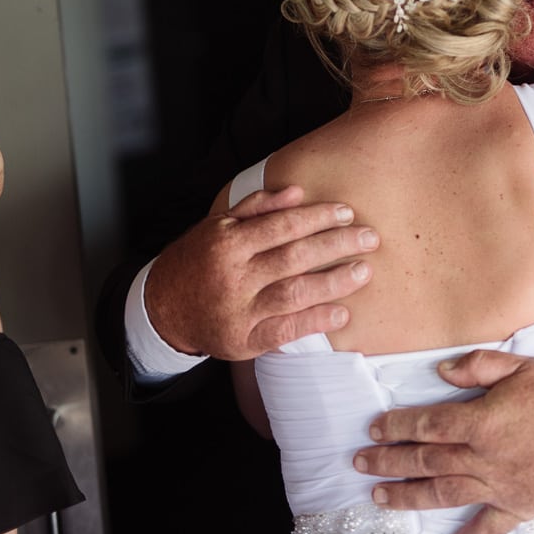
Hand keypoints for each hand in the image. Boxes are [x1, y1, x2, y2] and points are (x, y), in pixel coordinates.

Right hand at [145, 186, 378, 358]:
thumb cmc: (198, 261)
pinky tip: (342, 314)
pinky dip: (315, 322)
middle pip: (294, 257)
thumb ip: (257, 207)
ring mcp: (238, 311)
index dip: (318, 218)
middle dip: (337, 244)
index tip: (347, 213)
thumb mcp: (218, 226)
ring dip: (334, 282)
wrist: (163, 309)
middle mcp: (233, 276)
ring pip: (294, 293)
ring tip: (364, 271)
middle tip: (370, 238)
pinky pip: (285, 332)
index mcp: (227, 243)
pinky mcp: (244, 341)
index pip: (281, 226)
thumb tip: (296, 192)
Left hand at [355, 350, 533, 533]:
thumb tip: (442, 371)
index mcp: (482, 422)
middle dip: (390, 461)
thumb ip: (478, 367)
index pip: (427, 424)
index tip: (375, 428)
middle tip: (361, 463)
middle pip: (426, 461)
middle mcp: (484, 459)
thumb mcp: (522, 367)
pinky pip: (486, 529)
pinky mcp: (518, 507)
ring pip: (443, 493)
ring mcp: (499, 487)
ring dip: (408, 495)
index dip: (397, 426)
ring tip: (380, 496)